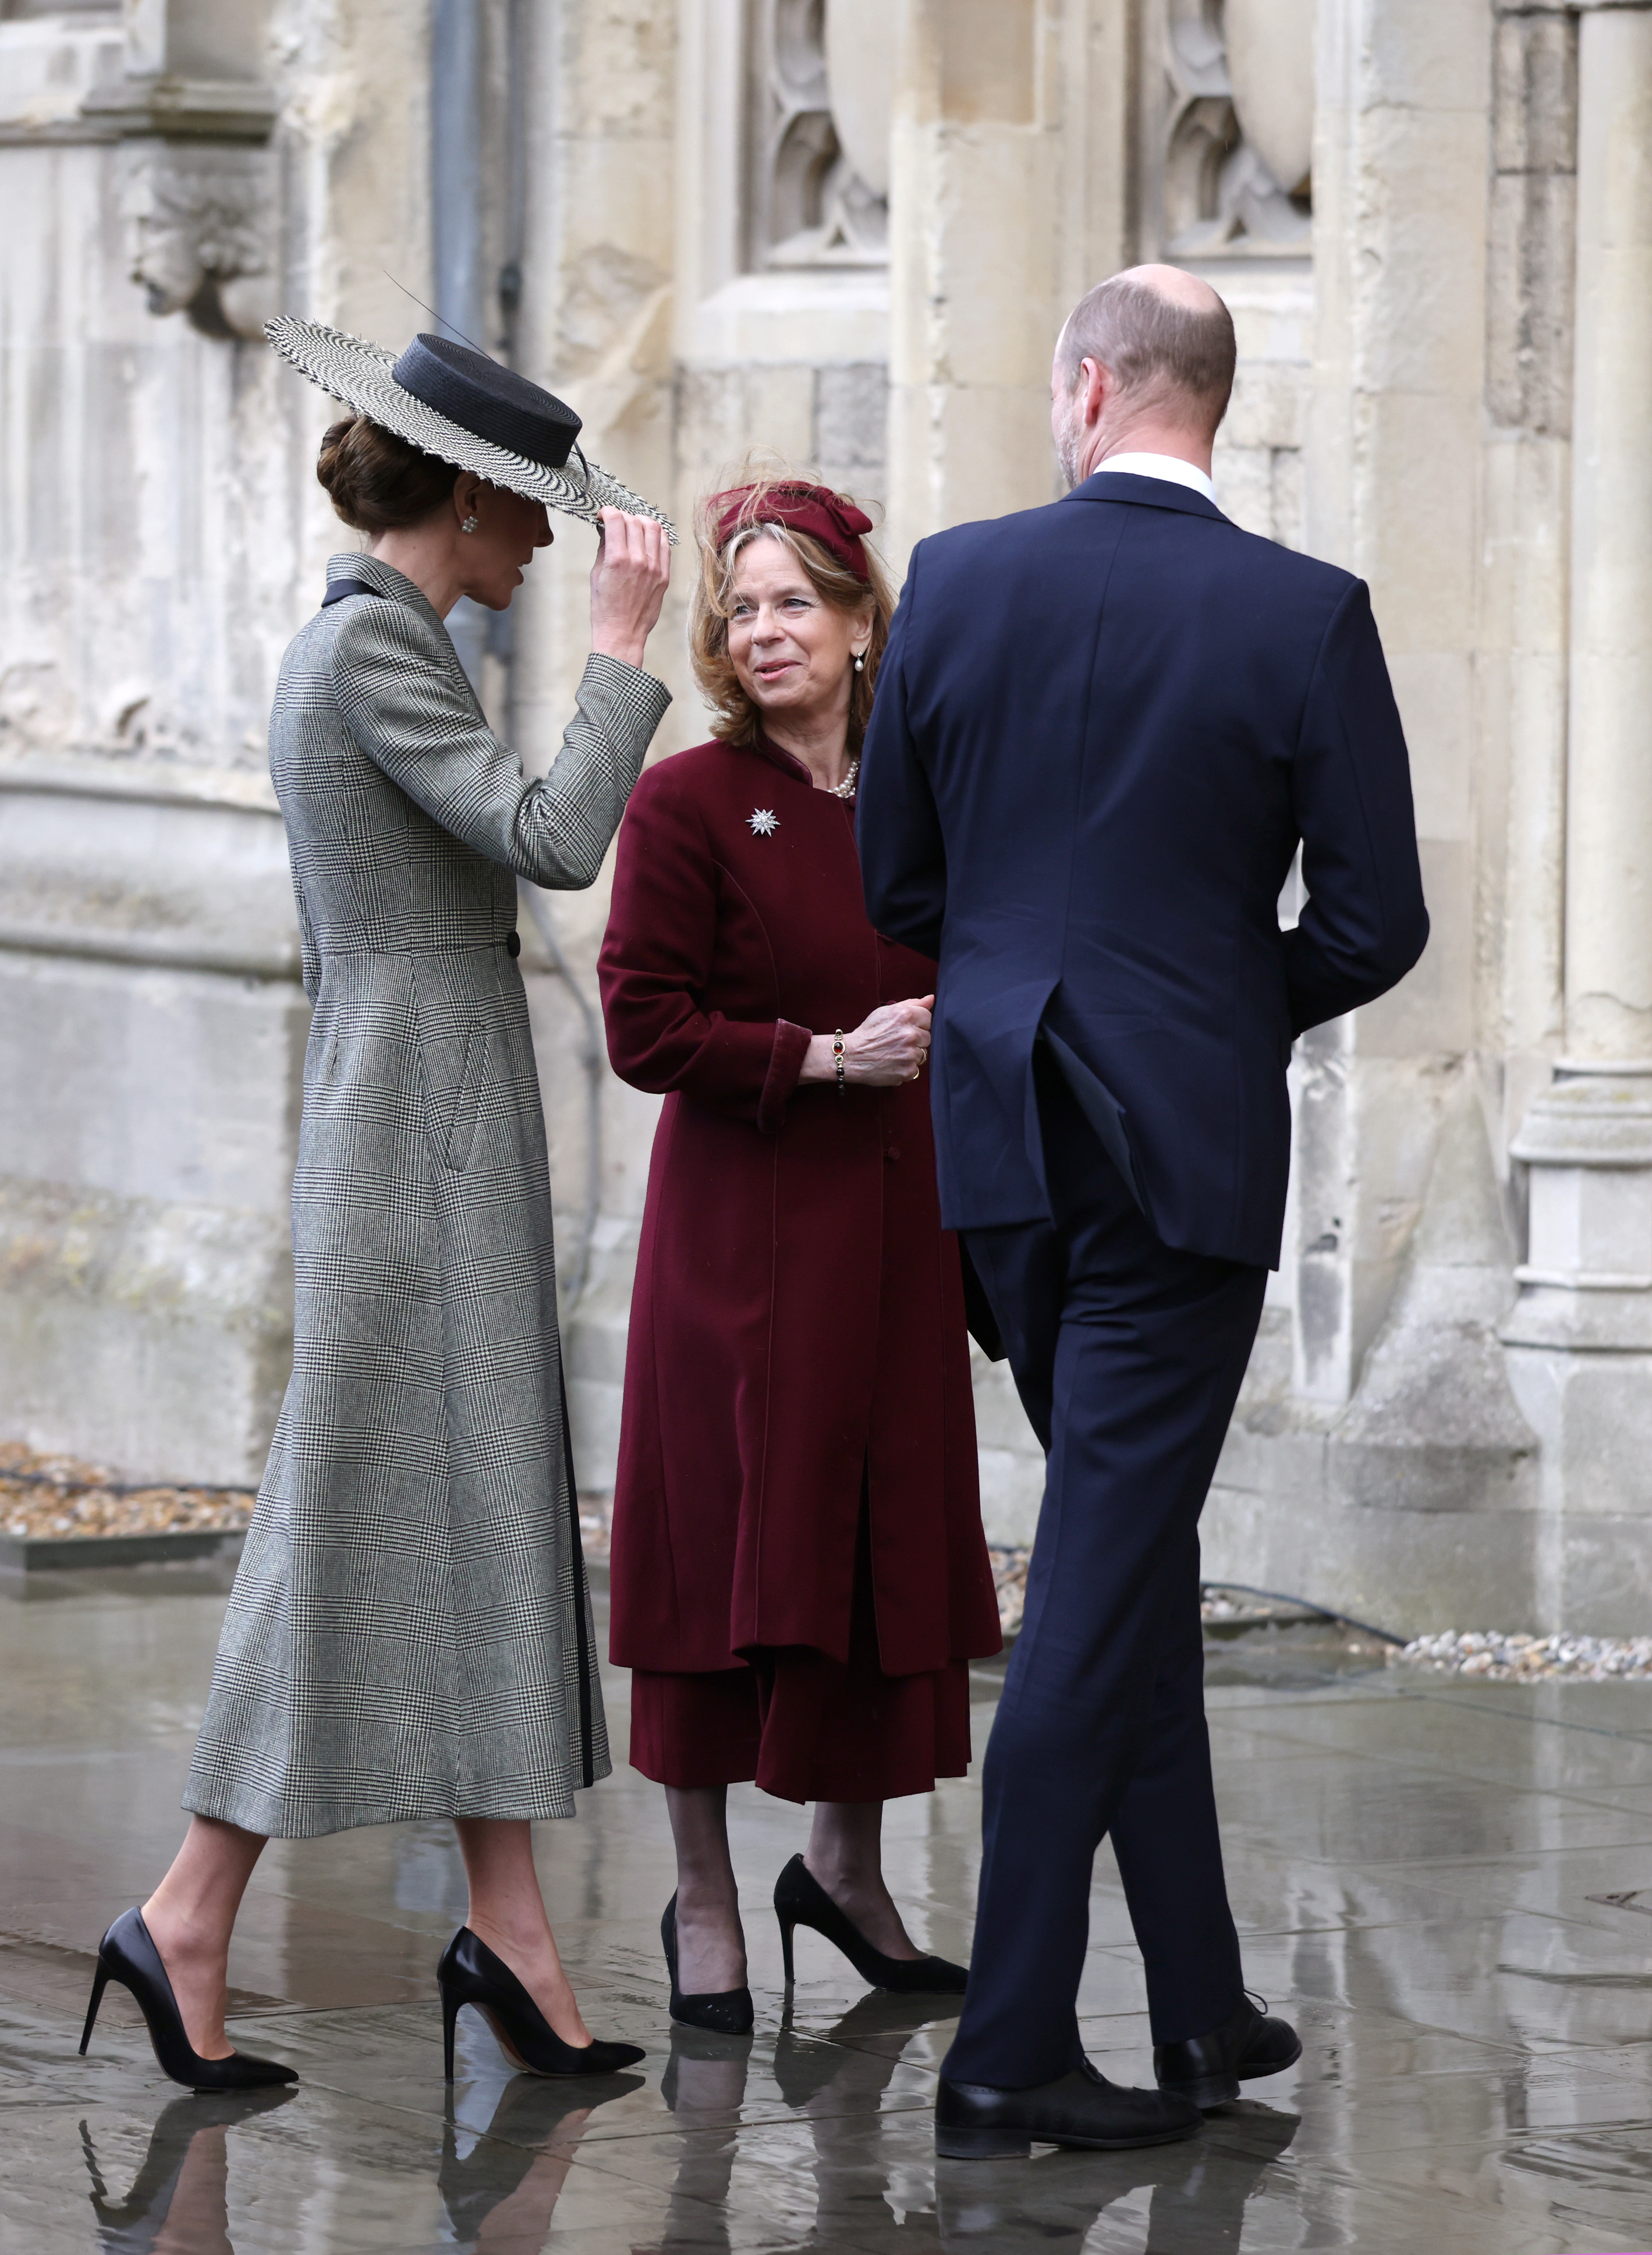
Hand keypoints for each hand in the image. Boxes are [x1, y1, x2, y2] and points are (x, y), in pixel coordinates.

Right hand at [589, 508, 671, 667]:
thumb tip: (608, 529)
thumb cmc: (605, 609)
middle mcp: (639, 560)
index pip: (617, 519)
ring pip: (654, 528)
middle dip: (622, 517)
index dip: (608, 512)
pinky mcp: (664, 575)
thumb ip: (604, 549)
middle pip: (634, 520)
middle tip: (616, 524)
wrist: (623, 634)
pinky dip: (655, 536)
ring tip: (633, 528)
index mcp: (618, 559)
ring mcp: (655, 567)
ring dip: (641, 522)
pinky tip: (646, 540)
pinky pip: (665, 544)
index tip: (604, 515)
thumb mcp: (596, 575)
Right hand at [800, 996, 933, 1086]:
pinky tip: (893, 1063)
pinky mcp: (907, 1071)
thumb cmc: (868, 1033)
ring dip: (911, 1054)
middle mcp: (910, 1034)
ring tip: (894, 1052)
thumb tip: (931, 998)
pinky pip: (915, 1069)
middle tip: (897, 1041)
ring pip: (922, 1054)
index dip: (917, 1023)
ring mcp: (910, 1054)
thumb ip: (912, 1004)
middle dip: (915, 1039)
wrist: (852, 1056)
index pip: (927, 1018)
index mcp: (905, 1016)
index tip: (905, 1028)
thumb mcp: (886, 1011)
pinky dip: (905, 1068)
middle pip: (927, 1037)